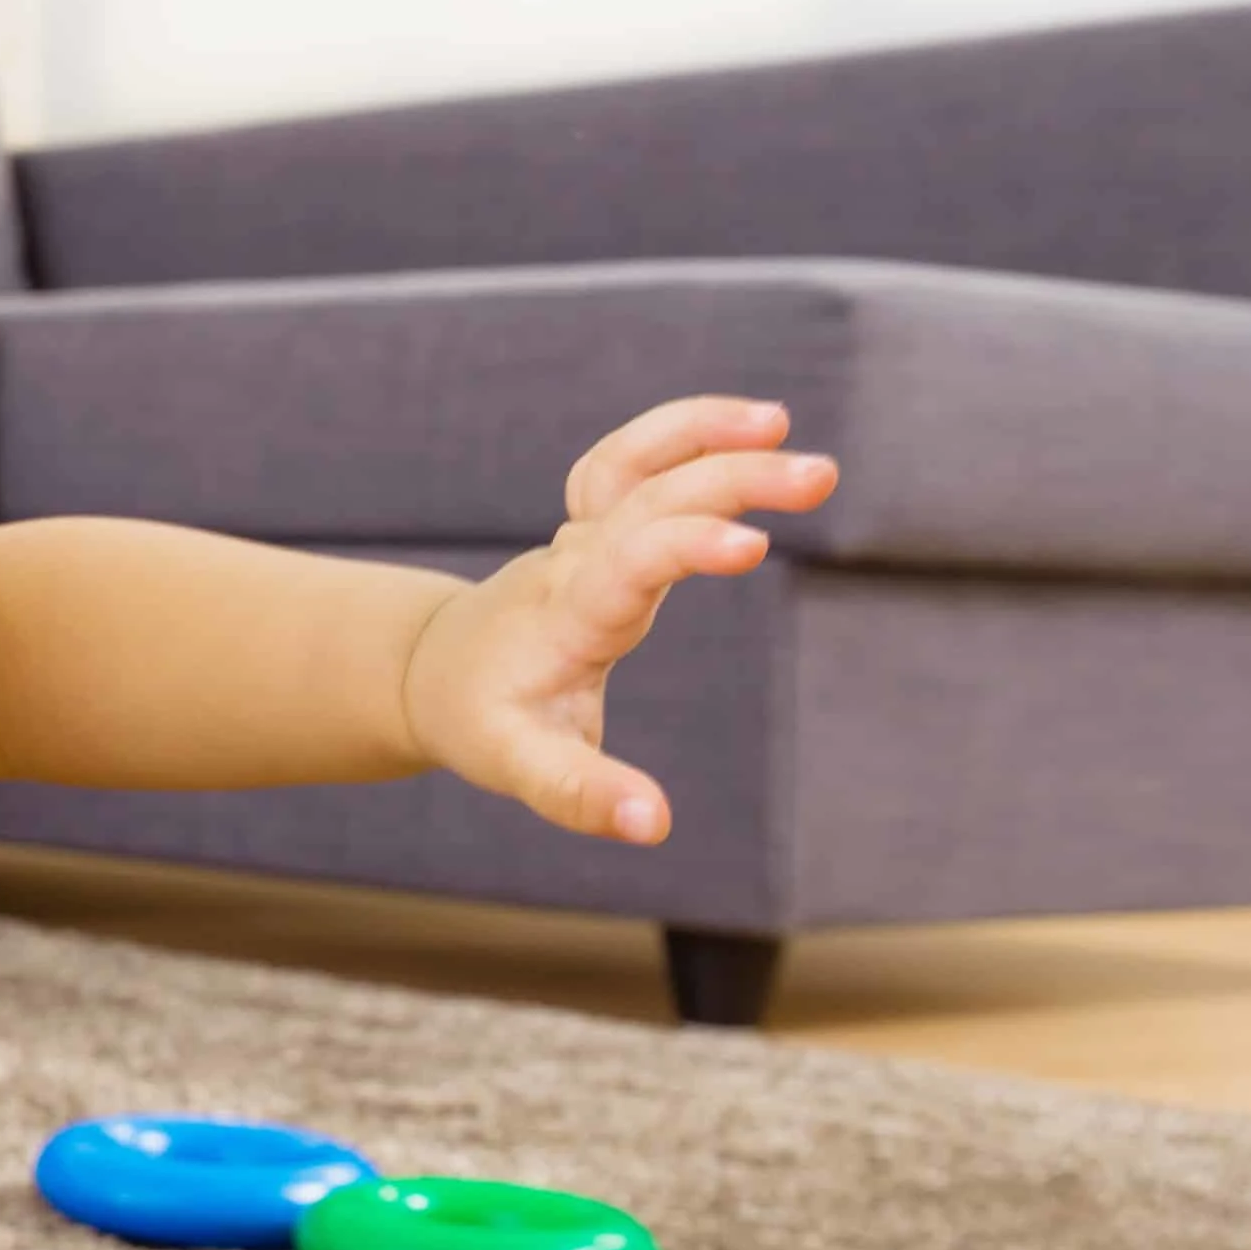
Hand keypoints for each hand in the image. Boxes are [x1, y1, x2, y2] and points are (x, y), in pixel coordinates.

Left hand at [398, 395, 835, 845]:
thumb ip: (581, 795)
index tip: (752, 544)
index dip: (684, 548)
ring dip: (704, 435)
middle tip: (820, 474)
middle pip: (649, 502)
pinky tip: (752, 427)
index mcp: (568, 619)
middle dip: (730, 479)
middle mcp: (573, 563)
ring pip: (636, 467)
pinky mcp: (592, 526)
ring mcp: (580, 536)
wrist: (429, 672)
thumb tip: (654, 825)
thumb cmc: (478, 721)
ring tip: (779, 424)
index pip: (626, 566)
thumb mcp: (518, 766)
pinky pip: (630, 462)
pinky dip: (682, 434)